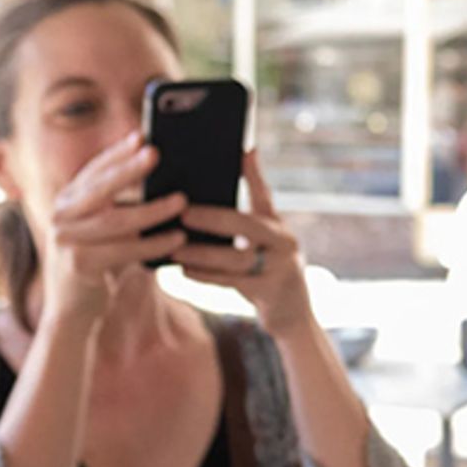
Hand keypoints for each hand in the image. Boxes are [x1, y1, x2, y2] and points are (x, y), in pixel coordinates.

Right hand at [40, 131, 188, 327]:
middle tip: (156, 153)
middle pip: (100, 188)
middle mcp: (60, 217)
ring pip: (116, 220)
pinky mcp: (79, 265)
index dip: (116, 153)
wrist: (73, 310)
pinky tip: (177, 239)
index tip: (141, 136)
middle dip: (129, 168)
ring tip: (181, 201)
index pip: (92, 171)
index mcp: (66, 202)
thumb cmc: (99, 266)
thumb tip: (159, 182)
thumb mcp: (103, 232)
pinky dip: (154, 244)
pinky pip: (124, 250)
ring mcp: (66, 241)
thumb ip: (117, 207)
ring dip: (152, 210)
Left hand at [171, 151, 316, 338]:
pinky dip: (206, 276)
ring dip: (202, 252)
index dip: (252, 172)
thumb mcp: (262, 248)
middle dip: (212, 217)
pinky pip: (232, 282)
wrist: (293, 317)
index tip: (241, 149)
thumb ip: (242, 226)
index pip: (263, 194)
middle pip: (246, 224)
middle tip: (182, 212)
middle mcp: (284, 242)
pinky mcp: (271, 292)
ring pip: (236, 257)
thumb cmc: (266, 276)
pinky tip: (184, 271)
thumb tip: (198, 207)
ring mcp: (281, 268)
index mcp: (278, 227)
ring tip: (174, 248)